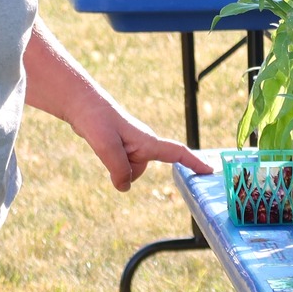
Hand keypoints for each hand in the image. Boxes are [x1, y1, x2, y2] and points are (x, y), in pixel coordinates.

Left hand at [68, 96, 212, 191]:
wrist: (82, 104)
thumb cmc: (97, 120)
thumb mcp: (108, 148)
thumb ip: (120, 170)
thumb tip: (125, 187)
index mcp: (148, 141)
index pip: (177, 153)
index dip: (194, 163)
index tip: (210, 171)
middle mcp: (144, 144)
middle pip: (139, 171)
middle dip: (124, 171)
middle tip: (108, 148)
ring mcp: (133, 145)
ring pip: (127, 170)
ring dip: (114, 166)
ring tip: (103, 142)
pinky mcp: (122, 147)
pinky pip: (119, 164)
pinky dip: (111, 162)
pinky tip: (102, 146)